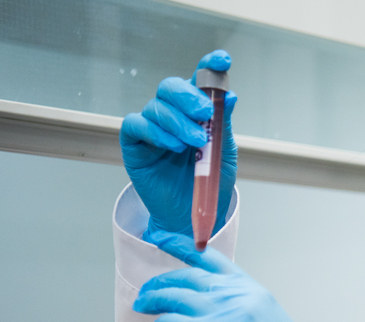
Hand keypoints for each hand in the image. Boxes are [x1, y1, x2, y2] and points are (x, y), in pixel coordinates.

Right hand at [120, 50, 237, 240]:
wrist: (194, 216)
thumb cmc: (210, 183)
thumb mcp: (224, 152)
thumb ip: (223, 124)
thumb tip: (230, 96)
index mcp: (195, 112)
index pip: (199, 80)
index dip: (209, 65)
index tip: (223, 60)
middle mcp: (172, 115)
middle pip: (170, 87)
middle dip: (188, 96)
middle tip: (205, 113)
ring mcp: (152, 128)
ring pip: (156, 107)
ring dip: (178, 122)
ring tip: (196, 143)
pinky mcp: (134, 144)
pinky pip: (136, 125)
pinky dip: (155, 132)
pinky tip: (172, 146)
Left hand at [132, 230, 343, 321]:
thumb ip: (246, 310)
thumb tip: (221, 312)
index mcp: (254, 291)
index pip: (212, 258)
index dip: (181, 246)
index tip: (161, 238)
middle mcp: (236, 296)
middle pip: (186, 276)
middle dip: (161, 281)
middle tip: (148, 291)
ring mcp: (220, 314)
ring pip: (172, 295)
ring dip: (152, 300)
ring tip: (143, 307)